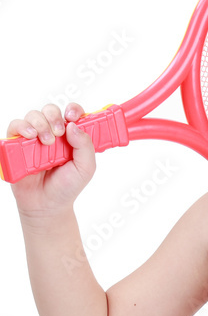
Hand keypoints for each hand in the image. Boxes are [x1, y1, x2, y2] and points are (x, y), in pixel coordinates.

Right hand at [6, 102, 95, 216]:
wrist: (47, 206)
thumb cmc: (67, 187)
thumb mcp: (86, 168)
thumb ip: (85, 146)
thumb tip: (73, 126)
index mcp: (70, 136)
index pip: (71, 113)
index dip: (73, 109)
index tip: (72, 116)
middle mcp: (51, 134)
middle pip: (50, 110)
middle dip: (54, 117)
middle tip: (59, 133)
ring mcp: (34, 139)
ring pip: (33, 116)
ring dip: (40, 124)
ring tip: (46, 142)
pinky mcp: (17, 146)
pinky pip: (15, 127)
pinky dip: (22, 127)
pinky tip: (30, 136)